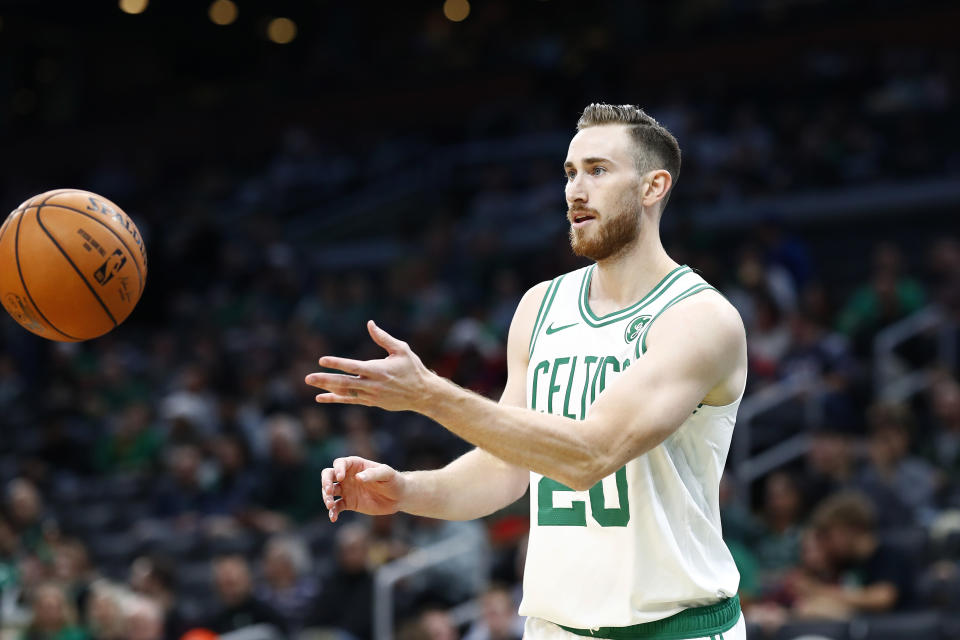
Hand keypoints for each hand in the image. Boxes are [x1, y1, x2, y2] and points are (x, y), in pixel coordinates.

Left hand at [304, 320, 435, 412]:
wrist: (423, 394)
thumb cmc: (412, 369)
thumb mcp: (401, 350)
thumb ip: (383, 338)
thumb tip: (370, 324)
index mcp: (378, 370)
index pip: (353, 366)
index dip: (337, 363)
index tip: (322, 360)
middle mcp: (372, 384)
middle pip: (344, 382)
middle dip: (325, 379)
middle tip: (307, 378)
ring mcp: (371, 395)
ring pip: (345, 392)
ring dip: (327, 388)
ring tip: (311, 384)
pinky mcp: (371, 402)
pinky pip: (350, 400)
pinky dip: (335, 398)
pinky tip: (321, 397)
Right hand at [322, 456, 404, 522]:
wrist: (398, 497)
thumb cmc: (393, 480)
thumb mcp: (387, 474)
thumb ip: (373, 474)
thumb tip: (358, 477)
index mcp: (356, 465)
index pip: (340, 463)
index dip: (338, 469)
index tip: (341, 477)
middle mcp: (348, 476)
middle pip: (329, 475)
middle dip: (325, 482)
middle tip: (329, 491)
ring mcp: (347, 490)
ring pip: (330, 491)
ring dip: (326, 497)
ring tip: (330, 505)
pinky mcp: (349, 503)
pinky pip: (337, 507)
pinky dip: (333, 512)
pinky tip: (333, 518)